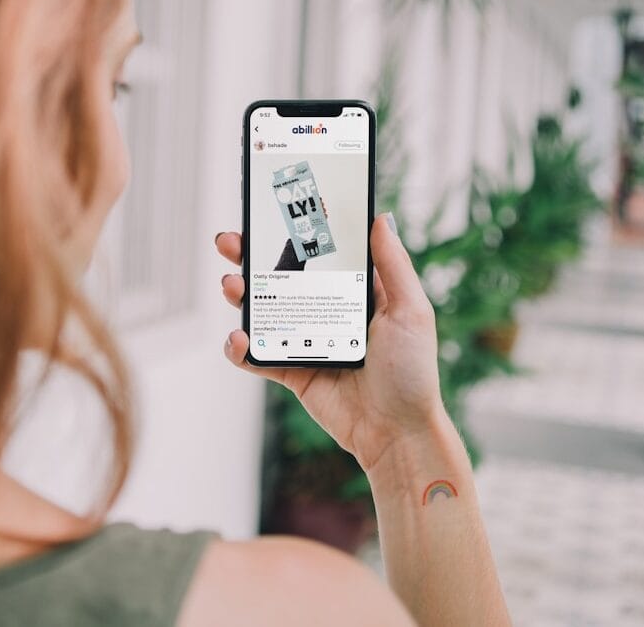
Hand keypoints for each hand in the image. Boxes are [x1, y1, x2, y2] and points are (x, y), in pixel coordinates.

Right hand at [215, 213, 449, 470]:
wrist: (397, 434)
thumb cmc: (413, 373)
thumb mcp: (411, 311)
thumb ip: (393, 266)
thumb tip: (380, 218)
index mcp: (357, 293)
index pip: (321, 253)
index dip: (296, 232)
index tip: (274, 211)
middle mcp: (328, 312)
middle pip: (283, 277)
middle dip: (251, 257)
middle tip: (231, 241)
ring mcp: (307, 341)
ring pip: (264, 311)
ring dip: (242, 295)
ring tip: (232, 285)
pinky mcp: (293, 372)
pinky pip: (259, 356)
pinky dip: (241, 347)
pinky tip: (238, 338)